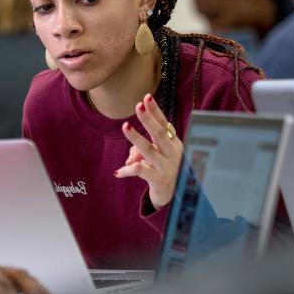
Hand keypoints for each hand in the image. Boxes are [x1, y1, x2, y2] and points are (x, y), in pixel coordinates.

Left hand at [114, 93, 182, 208]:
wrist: (175, 197)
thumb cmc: (163, 170)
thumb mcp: (156, 157)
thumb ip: (142, 150)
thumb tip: (131, 154)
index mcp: (173, 144)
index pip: (164, 124)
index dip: (156, 111)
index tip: (147, 97)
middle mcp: (173, 154)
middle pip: (160, 134)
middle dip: (149, 119)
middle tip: (138, 105)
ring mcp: (167, 167)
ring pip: (149, 150)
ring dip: (136, 138)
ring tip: (125, 126)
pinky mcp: (159, 181)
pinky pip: (141, 171)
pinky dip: (128, 170)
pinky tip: (118, 172)